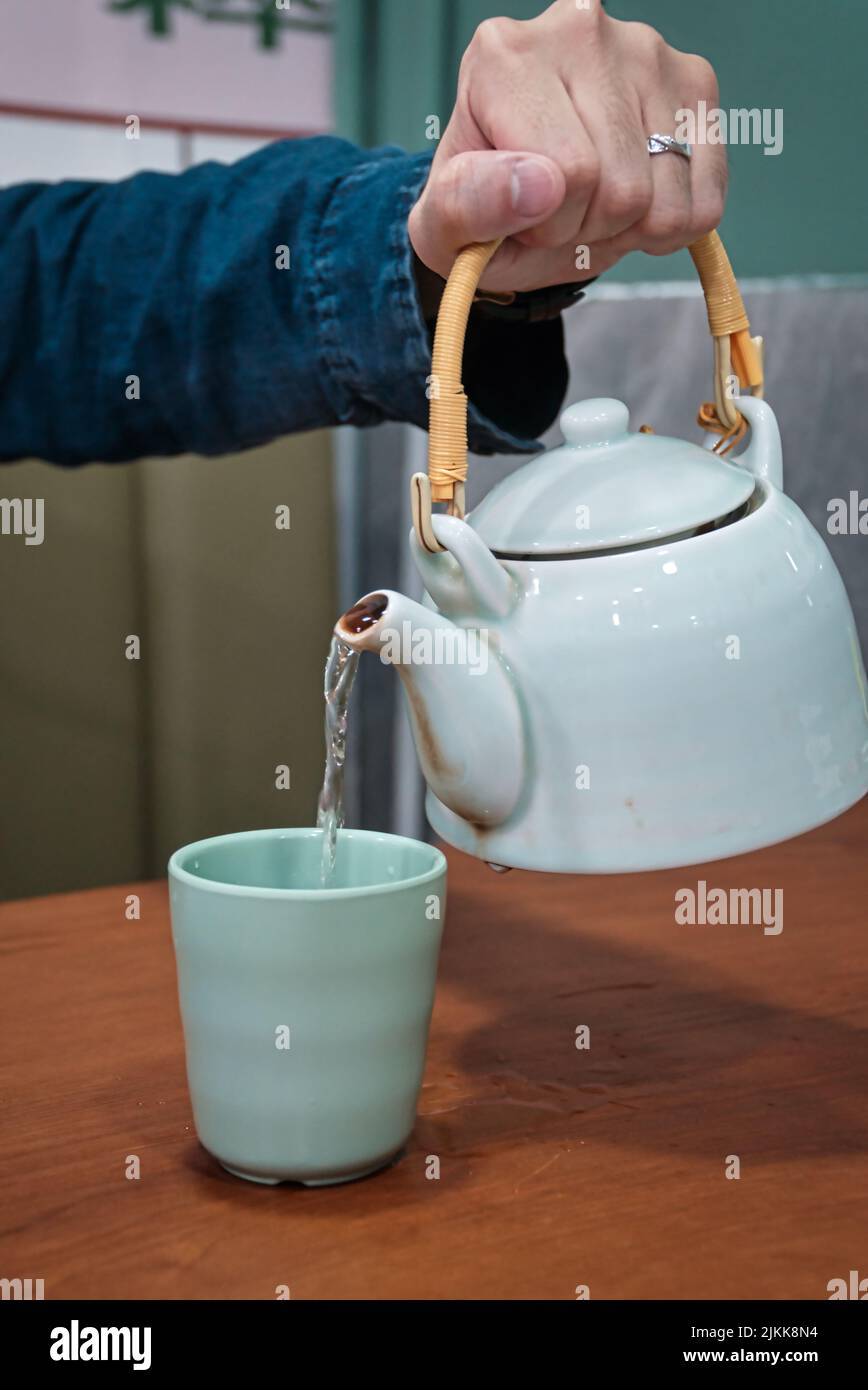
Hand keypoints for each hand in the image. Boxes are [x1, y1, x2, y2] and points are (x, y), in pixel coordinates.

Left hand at [408, 0, 725, 292]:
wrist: (520, 197)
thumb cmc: (481, 207)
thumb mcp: (446, 225)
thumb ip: (468, 206)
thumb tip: (539, 187)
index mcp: (504, 56)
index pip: (570, 174)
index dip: (550, 225)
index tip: (524, 214)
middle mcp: (579, 30)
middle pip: (623, 188)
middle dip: (590, 228)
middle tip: (560, 214)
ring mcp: (647, 49)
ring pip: (669, 198)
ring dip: (631, 229)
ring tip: (592, 205)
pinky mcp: (694, 81)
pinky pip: (706, 197)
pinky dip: (672, 225)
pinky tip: (636, 202)